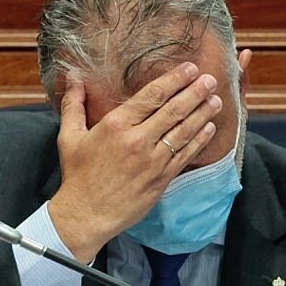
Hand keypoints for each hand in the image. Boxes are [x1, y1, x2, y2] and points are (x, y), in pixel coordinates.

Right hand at [46, 62, 221, 262]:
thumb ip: (74, 105)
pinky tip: (209, 129)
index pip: (152, 95)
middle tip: (210, 80)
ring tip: (216, 100)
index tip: (190, 69)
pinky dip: (199, 141)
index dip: (174, 80)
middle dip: (195, 93)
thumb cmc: (77, 177)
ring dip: (202, 114)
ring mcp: (153, 161)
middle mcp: (138, 140)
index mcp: (116, 125)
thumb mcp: (69, 137)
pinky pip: (185, 155)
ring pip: (184, 131)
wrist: (86, 216)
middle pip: (174, 110)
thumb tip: (73, 77)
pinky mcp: (161, 179)